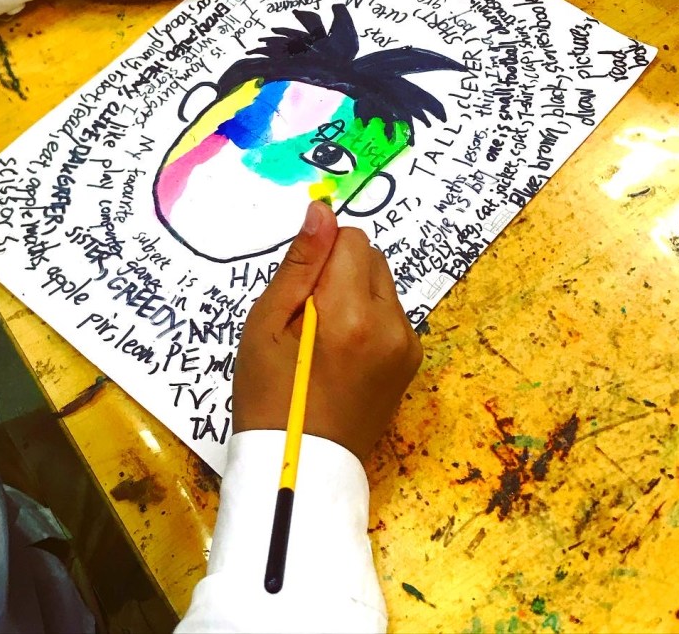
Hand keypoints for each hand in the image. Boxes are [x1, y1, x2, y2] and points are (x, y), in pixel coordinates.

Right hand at [233, 201, 422, 460]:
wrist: (298, 468)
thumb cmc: (269, 395)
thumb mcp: (266, 324)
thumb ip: (300, 264)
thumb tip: (323, 210)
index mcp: (351, 314)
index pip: (352, 239)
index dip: (321, 255)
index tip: (300, 292)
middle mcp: (391, 324)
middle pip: (372, 258)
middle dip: (340, 273)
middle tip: (308, 320)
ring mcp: (407, 345)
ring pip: (382, 284)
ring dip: (355, 295)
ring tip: (324, 341)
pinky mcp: (411, 360)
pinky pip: (391, 313)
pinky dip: (368, 320)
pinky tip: (343, 354)